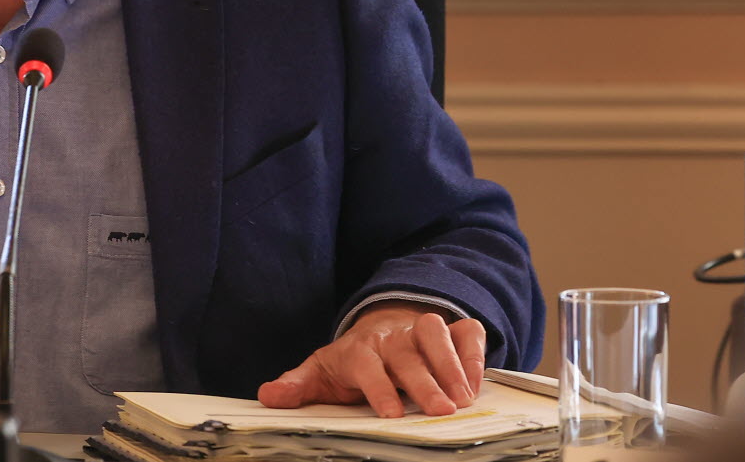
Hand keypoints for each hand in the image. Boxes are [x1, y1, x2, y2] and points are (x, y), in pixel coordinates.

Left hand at [257, 302, 485, 417]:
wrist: (377, 330)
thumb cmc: (350, 362)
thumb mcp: (319, 373)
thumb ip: (296, 387)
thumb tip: (268, 398)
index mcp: (358, 350)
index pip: (366, 365)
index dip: (378, 387)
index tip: (391, 414)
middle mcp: (391, 338)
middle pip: (407, 353)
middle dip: (424, 380)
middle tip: (442, 411)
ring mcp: (420, 331)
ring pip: (436, 334)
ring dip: (451, 364)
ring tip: (462, 399)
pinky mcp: (447, 330)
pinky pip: (465, 331)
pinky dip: (474, 351)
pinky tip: (477, 381)